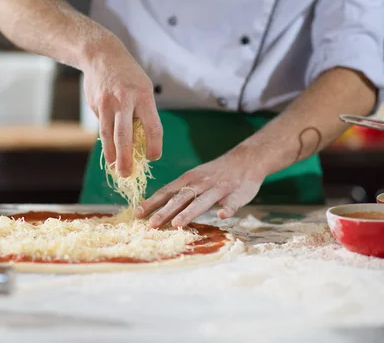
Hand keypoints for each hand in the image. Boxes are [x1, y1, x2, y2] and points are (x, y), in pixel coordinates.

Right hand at [83, 38, 162, 176]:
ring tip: (115, 168)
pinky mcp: (95, 104)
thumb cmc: (128, 75)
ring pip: (108, 135)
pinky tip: (109, 150)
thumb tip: (141, 141)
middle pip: (125, 135)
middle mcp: (125, 100)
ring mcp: (107, 102)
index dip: (154, 145)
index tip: (153, 157)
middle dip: (126, 158)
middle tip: (127, 175)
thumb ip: (143, 112)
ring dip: (112, 155)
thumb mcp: (143, 88)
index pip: (153, 126)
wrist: (101, 55)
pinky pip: (102, 125)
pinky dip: (106, 139)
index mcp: (144, 96)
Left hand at [135, 145, 266, 227]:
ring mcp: (219, 188)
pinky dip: (228, 208)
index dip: (152, 202)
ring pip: (202, 201)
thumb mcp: (194, 178)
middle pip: (180, 198)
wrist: (246, 159)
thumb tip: (156, 208)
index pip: (166, 191)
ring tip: (177, 224)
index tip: (137, 214)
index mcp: (188, 179)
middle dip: (165, 212)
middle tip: (150, 225)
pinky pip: (233, 202)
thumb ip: (179, 192)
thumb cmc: (215, 174)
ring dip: (189, 213)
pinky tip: (223, 216)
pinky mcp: (237, 194)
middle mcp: (201, 183)